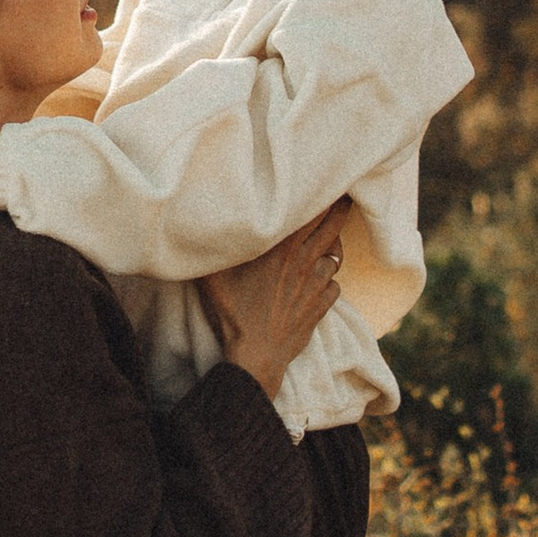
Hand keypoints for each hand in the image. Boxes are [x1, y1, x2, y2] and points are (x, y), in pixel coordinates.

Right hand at [200, 205, 347, 399]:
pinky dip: (330, 281)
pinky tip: (320, 280)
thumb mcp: (213, 276)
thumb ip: (211, 249)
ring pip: (336, 256)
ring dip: (333, 247)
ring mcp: (317, 284)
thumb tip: (193, 225)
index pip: (311, 213)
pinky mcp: (322, 306)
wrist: (257, 353)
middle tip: (344, 197)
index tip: (326, 183)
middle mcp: (305, 261)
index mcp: (282, 248)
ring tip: (328, 240)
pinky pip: (335, 286)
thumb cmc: (234, 312)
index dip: (323, 195)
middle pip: (333, 226)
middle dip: (340, 209)